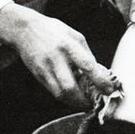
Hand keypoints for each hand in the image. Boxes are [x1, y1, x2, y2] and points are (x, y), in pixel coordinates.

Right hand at [0, 5, 118, 107]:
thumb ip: (87, 55)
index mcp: (69, 46)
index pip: (87, 66)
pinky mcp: (38, 76)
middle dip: (84, 100)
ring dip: (74, 102)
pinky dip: (65, 97)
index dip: (100, 80)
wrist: (24, 29)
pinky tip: (73, 96)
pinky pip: (53, 92)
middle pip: (69, 87)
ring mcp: (45, 69)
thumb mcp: (75, 36)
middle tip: (94, 103)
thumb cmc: (54, 32)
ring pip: (60, 94)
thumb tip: (100, 73)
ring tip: (85, 102)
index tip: (110, 90)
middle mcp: (56, 59)